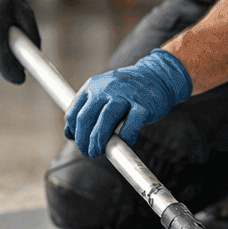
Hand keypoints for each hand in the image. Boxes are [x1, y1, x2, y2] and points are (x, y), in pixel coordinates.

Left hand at [65, 49, 192, 156]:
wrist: (158, 75)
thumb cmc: (127, 91)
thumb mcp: (103, 92)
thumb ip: (87, 109)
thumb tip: (69, 134)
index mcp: (93, 86)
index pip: (74, 113)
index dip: (73, 132)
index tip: (78, 143)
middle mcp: (106, 89)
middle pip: (85, 118)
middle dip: (83, 141)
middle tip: (89, 152)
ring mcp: (125, 96)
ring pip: (105, 120)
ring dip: (99, 141)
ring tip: (99, 153)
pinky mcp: (144, 105)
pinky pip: (131, 125)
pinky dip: (126, 138)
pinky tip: (126, 142)